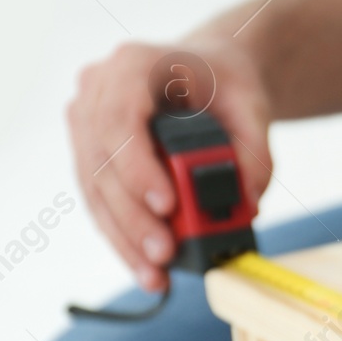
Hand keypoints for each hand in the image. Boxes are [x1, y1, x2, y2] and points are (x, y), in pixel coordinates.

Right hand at [68, 38, 271, 290]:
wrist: (211, 73)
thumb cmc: (228, 84)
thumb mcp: (253, 108)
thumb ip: (255, 152)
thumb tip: (246, 203)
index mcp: (132, 65)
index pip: (120, 119)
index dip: (137, 166)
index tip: (165, 204)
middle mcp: (97, 90)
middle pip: (103, 163)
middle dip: (134, 217)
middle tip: (165, 255)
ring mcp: (86, 123)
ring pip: (96, 192)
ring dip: (125, 239)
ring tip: (155, 275)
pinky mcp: (90, 155)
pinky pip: (102, 203)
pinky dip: (125, 238)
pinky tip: (146, 269)